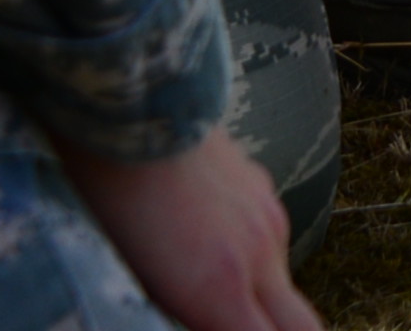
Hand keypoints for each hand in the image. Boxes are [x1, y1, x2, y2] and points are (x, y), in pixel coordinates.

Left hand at [57, 128, 318, 330]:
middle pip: (305, 327)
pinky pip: (268, 240)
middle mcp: (260, 253)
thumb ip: (170, 312)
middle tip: (242, 327)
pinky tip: (200, 245)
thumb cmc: (104, 200)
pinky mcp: (260, 185)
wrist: (128, 102)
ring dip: (258, 300)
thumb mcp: (128, 277)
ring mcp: (266, 214)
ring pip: (281, 281)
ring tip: (205, 295)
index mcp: (220, 287)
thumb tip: (191, 317)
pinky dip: (249, 259)